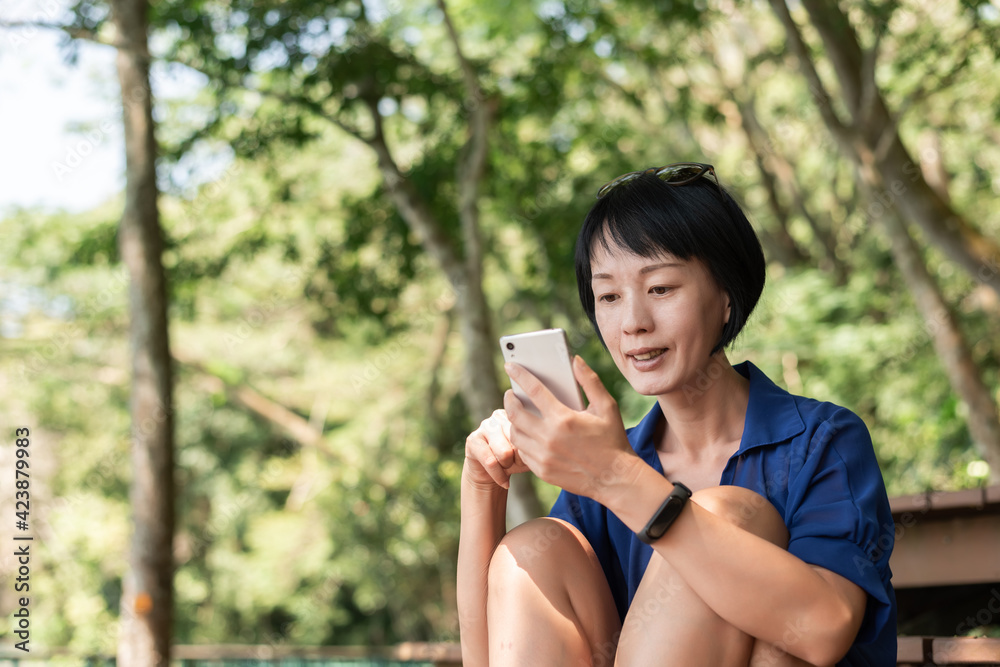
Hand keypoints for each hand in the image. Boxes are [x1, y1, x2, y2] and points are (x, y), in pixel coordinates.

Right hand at [464, 409, 530, 489]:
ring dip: (507, 467)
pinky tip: (503, 481)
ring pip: (504, 453)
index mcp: (517, 415)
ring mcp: (484, 425)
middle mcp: (499, 415)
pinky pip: (490, 462)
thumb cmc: (514, 462)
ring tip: (507, 468)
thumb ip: (534, 447)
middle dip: (518, 460)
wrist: (492, 475)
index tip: (528, 458)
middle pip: (517, 443)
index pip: (528, 433)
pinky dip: (499, 476)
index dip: (530, 452)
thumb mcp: (528, 454)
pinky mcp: (472, 439)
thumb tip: (535, 449)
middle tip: (516, 464)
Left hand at [504, 355, 640, 499]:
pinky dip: (522, 440)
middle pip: (514, 413)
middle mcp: (549, 438)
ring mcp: (543, 456)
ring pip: (515, 433)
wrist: (615, 479)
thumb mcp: (607, 407)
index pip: (533, 390)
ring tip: (519, 413)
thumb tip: (574, 360)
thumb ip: (590, 381)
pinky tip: (528, 434)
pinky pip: (522, 452)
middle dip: (509, 399)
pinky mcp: (542, 471)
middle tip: (511, 393)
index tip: (509, 366)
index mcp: (563, 418)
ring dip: (514, 421)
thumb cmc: (612, 440)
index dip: (519, 375)